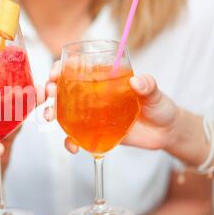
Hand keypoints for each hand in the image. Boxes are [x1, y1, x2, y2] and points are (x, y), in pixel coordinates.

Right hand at [45, 60, 179, 152]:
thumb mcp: (155, 94)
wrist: (165, 133)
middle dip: (49, 90)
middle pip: (63, 89)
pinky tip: (72, 146)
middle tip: (48, 94)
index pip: (76, 68)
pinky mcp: (93, 132)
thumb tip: (137, 81)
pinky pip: (76, 136)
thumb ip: (148, 86)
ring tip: (49, 118)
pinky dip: (70, 142)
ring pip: (63, 112)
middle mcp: (92, 95)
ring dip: (52, 113)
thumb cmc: (160, 107)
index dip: (60, 68)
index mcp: (103, 79)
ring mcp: (91, 115)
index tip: (55, 72)